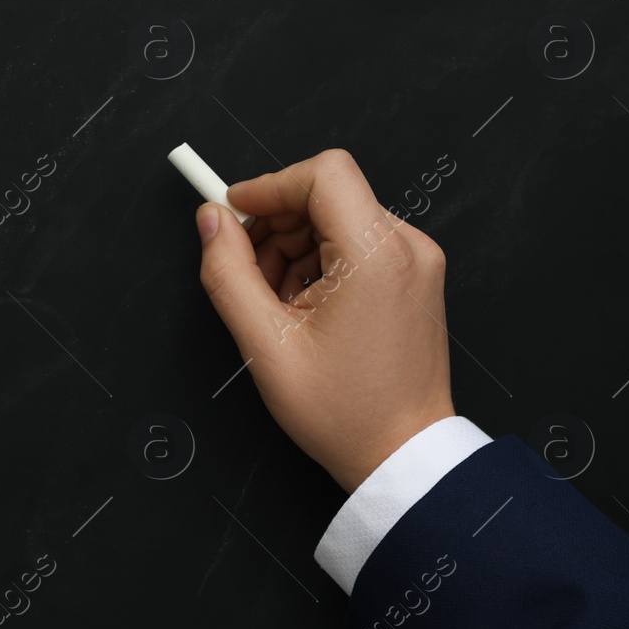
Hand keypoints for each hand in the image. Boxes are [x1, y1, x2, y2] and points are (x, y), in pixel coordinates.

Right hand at [195, 149, 455, 492]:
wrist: (403, 455)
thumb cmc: (345, 412)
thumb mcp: (265, 345)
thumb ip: (227, 272)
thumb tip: (210, 220)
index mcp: (377, 257)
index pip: (323, 174)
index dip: (269, 186)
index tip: (233, 212)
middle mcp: (408, 248)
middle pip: (326, 195)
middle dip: (276, 226)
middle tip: (248, 275)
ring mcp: (417, 262)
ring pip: (338, 219)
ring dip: (294, 249)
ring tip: (276, 306)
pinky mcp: (415, 277)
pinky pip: (357, 243)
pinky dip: (320, 263)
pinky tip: (304, 309)